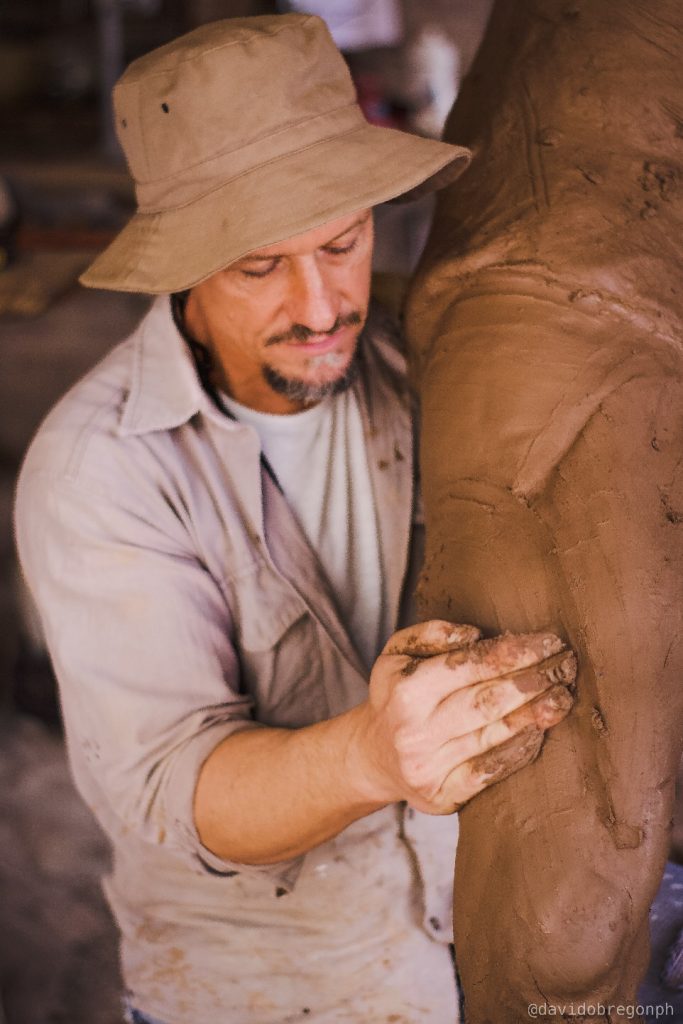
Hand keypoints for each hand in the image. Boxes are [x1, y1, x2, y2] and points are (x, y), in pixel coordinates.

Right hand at [352, 620, 575, 813]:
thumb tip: (474, 635)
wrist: (372, 756)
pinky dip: (519, 750)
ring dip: (535, 714)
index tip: (548, 642)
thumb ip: (430, 634)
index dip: (513, 653)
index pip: (470, 666)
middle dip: (533, 680)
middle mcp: (415, 731)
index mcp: (406, 691)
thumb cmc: (396, 696)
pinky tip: (541, 731)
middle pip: (487, 701)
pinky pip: (490, 771)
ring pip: (493, 735)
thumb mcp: (396, 654)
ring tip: (563, 695)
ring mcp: (429, 767)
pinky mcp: (443, 795)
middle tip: (567, 665)